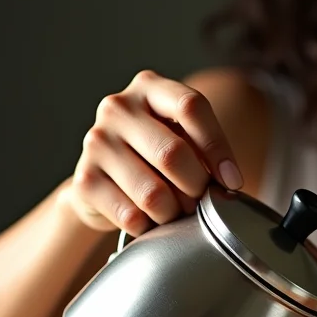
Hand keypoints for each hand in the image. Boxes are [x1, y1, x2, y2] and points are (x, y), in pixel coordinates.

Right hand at [66, 70, 242, 235]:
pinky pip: (133, 216)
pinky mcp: (84, 180)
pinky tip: (150, 221)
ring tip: (176, 212)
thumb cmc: (159, 159)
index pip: (191, 106)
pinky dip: (150, 227)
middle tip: (200, 202)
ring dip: (175, 213)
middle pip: (173, 154)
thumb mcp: (186, 141)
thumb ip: (206, 151)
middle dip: (196, 188)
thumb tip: (229, 183)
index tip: (232, 182)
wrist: (108, 182)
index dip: (218, 148)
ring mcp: (96, 142)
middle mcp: (118, 108)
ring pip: (154, 194)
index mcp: (150, 88)